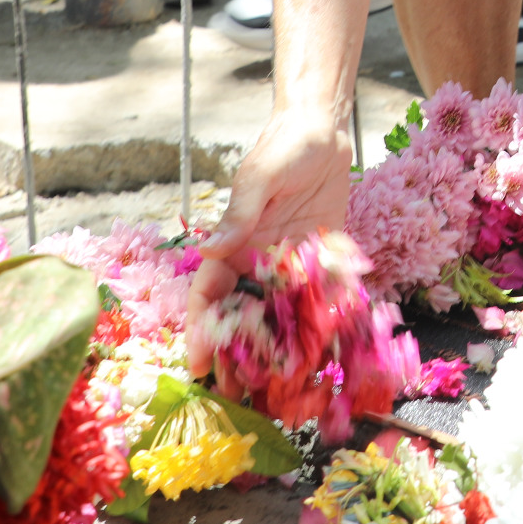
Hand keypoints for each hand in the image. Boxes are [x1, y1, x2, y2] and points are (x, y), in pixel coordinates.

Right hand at [185, 109, 353, 377]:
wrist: (325, 130)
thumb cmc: (284, 146)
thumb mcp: (259, 177)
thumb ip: (240, 214)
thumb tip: (212, 248)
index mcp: (233, 245)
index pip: (208, 295)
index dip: (200, 330)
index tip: (198, 363)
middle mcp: (257, 261)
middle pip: (240, 316)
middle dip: (234, 354)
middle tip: (235, 394)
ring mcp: (288, 264)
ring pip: (275, 317)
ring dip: (272, 352)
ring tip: (272, 389)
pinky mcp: (321, 261)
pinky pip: (314, 300)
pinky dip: (313, 328)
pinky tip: (318, 357)